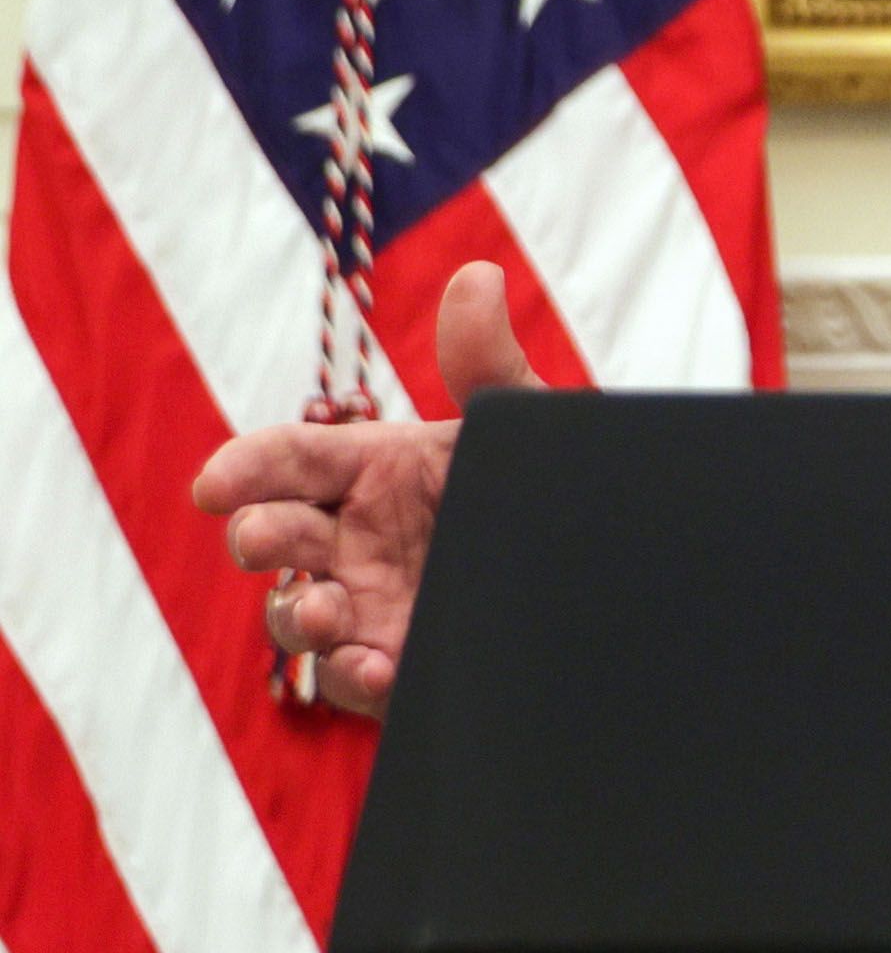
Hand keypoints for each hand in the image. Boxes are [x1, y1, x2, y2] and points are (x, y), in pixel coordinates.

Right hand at [197, 263, 540, 717]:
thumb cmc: (548, 482)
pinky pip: (352, 677)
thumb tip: (477, 276)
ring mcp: (370, 604)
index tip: (215, 484)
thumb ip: (493, 365)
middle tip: (266, 539)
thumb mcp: (525, 428)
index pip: (285, 460)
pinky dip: (352, 675)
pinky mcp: (397, 664)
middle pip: (274, 536)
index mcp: (371, 467)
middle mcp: (355, 538)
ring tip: (330, 612)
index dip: (244, 468)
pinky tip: (377, 668)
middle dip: (258, 538)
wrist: (613, 568)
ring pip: (297, 615)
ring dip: (299, 615)